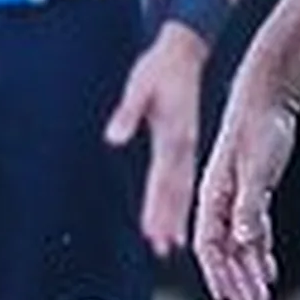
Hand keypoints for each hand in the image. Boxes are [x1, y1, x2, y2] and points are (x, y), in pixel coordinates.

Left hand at [105, 22, 208, 253]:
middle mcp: (183, 145)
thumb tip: (113, 136)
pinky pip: (183, 175)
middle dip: (169, 220)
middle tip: (164, 248)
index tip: (154, 231)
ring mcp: (186, 144)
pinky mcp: (184, 141)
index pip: (163, 179)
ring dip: (176, 215)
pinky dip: (180, 197)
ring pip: (182, 187)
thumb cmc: (159, 67)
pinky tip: (177, 211)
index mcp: (173, 135)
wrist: (183, 52)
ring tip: (171, 243)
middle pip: (176, 191)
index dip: (158, 207)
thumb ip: (127, 113)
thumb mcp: (139, 85)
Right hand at [191, 81, 297, 299]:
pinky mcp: (252, 194)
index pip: (209, 243)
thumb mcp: (256, 169)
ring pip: (240, 245)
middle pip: (225, 251)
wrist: (266, 99)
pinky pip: (253, 232)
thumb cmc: (258, 129)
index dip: (216, 271)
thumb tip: (244, 241)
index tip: (226, 296)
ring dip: (249, 273)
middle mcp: (220, 202)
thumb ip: (249, 207)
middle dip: (236, 281)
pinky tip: (268, 271)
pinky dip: (260, 253)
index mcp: (213, 196)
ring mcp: (236, 200)